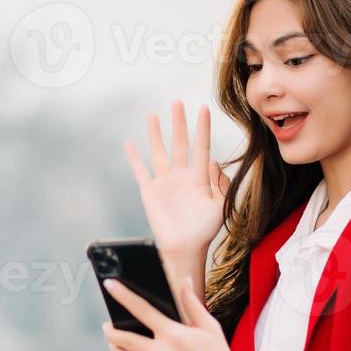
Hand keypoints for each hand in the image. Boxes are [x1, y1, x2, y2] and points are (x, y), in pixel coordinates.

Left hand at [100, 272, 245, 350]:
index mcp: (174, 335)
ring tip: (115, 342)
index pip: (141, 310)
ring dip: (115, 348)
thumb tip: (184, 280)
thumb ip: (191, 303)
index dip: (122, 295)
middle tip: (107, 325)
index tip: (109, 285)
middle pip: (122, 339)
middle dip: (109, 330)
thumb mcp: (208, 326)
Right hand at [124, 100, 228, 256]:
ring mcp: (164, 182)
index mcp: (199, 177)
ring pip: (159, 152)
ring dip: (156, 134)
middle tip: (178, 103)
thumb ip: (220, 183)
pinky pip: (140, 171)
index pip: (201, 147)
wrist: (185, 248)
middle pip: (179, 143)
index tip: (204, 109)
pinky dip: (134, 158)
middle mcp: (181, 175)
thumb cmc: (204, 230)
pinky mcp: (150, 192)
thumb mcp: (220, 206)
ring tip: (153, 115)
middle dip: (179, 123)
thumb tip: (213, 160)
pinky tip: (130, 144)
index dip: (202, 128)